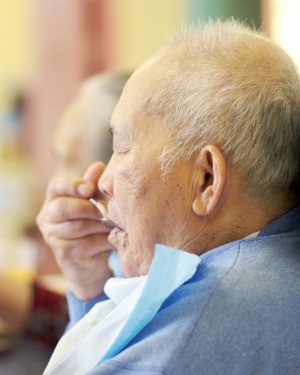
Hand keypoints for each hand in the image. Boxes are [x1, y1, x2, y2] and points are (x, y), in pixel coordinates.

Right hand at [36, 162, 111, 299]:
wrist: (90, 264)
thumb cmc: (92, 226)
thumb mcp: (93, 203)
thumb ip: (94, 187)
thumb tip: (98, 166)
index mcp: (53, 200)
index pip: (56, 185)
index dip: (73, 185)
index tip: (90, 188)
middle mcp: (47, 219)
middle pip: (63, 207)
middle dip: (88, 207)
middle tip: (107, 210)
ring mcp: (54, 238)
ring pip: (79, 226)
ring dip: (102, 224)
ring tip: (115, 224)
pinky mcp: (66, 255)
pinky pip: (89, 242)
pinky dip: (106, 239)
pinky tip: (114, 238)